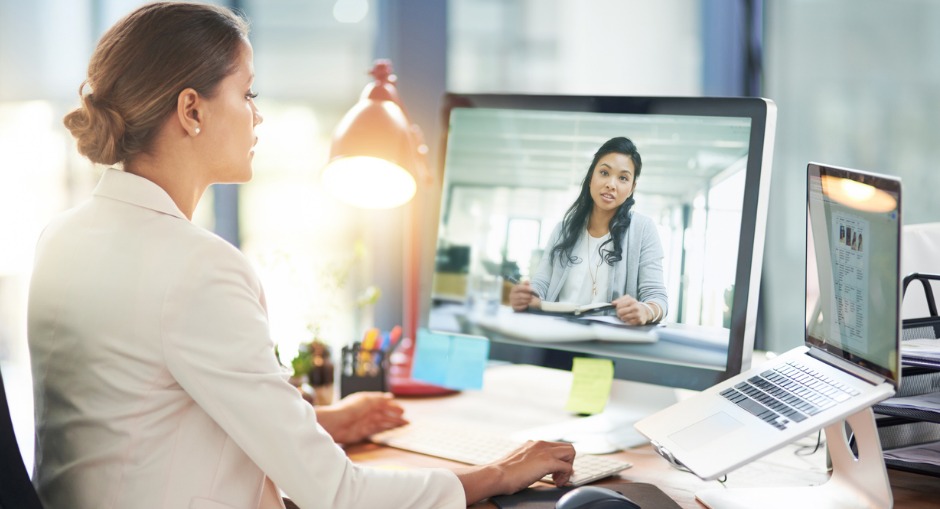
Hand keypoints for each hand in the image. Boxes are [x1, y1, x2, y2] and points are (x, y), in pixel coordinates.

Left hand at [315, 392, 407, 444]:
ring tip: (404, 425)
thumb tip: (391, 397)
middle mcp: (367, 411)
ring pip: (383, 422)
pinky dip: (386, 430)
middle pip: (384, 413)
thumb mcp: (367, 400)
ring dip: (393, 423)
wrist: (335, 424)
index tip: (402, 409)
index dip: (392, 405)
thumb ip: (380, 399)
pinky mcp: (363, 432)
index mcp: (367, 401)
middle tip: (406, 418)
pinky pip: (377, 430)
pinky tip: (392, 430)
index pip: (382, 402)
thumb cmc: (349, 409)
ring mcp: (365, 422)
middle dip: (395, 415)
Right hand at [455, 440, 574, 504]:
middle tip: (558, 476)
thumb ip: (528, 460)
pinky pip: (567, 467)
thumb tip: (533, 468)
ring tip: (558, 480)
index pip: (556, 446)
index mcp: (533, 444)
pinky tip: (556, 483)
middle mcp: (541, 444)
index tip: (555, 472)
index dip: (559, 460)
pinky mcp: (548, 462)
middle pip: (567, 447)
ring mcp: (545, 451)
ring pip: (571, 452)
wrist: (497, 474)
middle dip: (567, 462)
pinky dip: (565, 476)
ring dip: (568, 467)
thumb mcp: (518, 461)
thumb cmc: (503, 472)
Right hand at [509, 282, 540, 310]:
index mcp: (514, 289)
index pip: (518, 287)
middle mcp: (511, 295)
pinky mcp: (514, 307)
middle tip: (532, 296)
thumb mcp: (524, 288)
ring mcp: (512, 301)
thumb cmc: (523, 293)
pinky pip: (520, 307)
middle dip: (527, 296)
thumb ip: (526, 285)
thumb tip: (527, 281)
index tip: (532, 289)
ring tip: (530, 300)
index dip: (525, 288)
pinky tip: (527, 304)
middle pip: (520, 295)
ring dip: (527, 300)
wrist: (520, 301)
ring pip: (520, 301)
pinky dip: (525, 305)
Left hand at [612, 294, 651, 324]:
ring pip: (623, 318)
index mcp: (632, 301)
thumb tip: (613, 303)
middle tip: (621, 313)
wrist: (644, 311)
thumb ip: (619, 300)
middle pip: (620, 312)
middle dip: (619, 313)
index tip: (619, 308)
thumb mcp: (628, 299)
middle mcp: (635, 307)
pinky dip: (628, 321)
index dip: (617, 308)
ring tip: (626, 315)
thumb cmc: (634, 305)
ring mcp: (638, 314)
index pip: (618, 305)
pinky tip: (630, 319)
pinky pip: (628, 322)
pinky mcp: (639, 321)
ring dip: (623, 318)